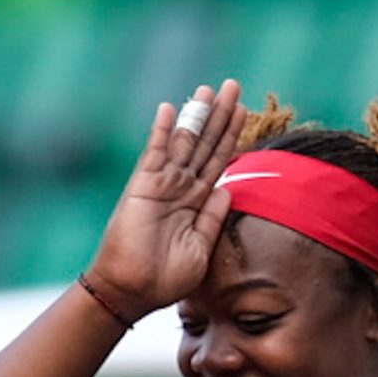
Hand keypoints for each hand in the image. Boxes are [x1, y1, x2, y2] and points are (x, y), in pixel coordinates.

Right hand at [86, 80, 246, 320]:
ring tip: (210, 89)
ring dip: (196, 115)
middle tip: (234, 86)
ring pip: (183, 142)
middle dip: (219, 116)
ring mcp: (161, 185)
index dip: (231, 137)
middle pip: (204, 144)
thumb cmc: (165, 279)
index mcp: (196, 203)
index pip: (218, 162)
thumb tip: (228, 189)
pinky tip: (171, 108)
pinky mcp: (143, 186)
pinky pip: (154, 153)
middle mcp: (180, 189)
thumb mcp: (201, 249)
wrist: (133, 290)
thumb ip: (213, 218)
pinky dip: (162, 130)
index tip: (244, 111)